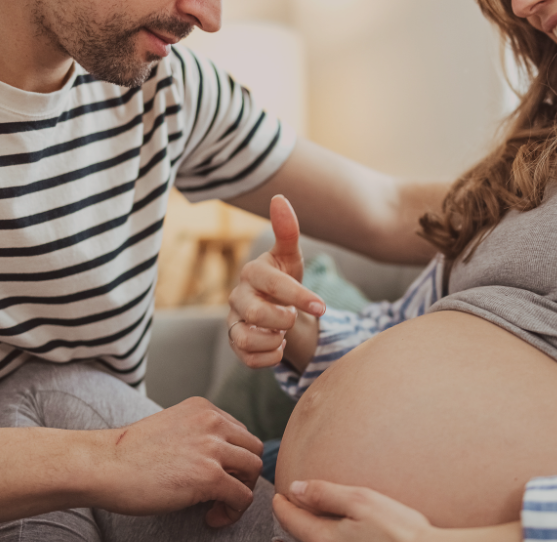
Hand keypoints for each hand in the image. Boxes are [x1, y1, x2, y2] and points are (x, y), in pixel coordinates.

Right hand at [93, 397, 263, 527]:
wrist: (103, 465)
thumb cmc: (128, 454)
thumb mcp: (171, 428)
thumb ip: (197, 434)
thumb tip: (220, 460)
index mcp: (203, 408)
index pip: (240, 433)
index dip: (233, 459)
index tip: (217, 476)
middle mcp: (212, 422)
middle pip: (253, 449)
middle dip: (242, 474)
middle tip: (222, 493)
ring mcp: (212, 448)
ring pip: (254, 470)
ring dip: (240, 492)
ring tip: (217, 506)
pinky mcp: (209, 476)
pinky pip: (243, 497)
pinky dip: (233, 512)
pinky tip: (211, 518)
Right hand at [227, 195, 325, 368]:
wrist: (276, 307)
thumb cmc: (283, 278)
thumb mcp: (290, 256)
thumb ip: (287, 230)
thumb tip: (280, 198)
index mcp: (251, 272)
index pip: (271, 283)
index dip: (298, 295)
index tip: (322, 306)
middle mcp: (237, 297)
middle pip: (256, 312)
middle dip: (284, 319)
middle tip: (295, 318)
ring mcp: (233, 322)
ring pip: (245, 339)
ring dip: (273, 341)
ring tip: (284, 334)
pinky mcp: (236, 344)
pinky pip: (246, 359)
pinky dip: (268, 358)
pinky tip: (279, 346)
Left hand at [273, 480, 435, 541]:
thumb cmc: (397, 530)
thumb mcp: (360, 502)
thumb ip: (325, 494)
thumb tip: (294, 488)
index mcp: (323, 538)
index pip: (291, 520)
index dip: (282, 504)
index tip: (277, 493)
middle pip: (299, 535)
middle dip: (291, 519)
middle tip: (285, 504)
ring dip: (305, 531)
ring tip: (302, 519)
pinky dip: (322, 537)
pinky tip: (330, 533)